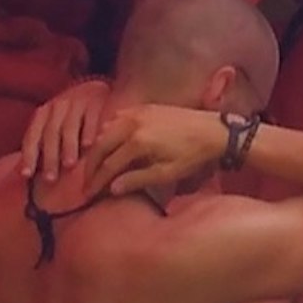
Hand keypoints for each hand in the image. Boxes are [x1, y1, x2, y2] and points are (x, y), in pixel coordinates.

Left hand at [17, 77, 115, 183]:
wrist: (95, 88)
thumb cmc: (70, 116)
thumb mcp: (52, 125)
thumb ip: (40, 146)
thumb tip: (20, 175)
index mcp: (43, 114)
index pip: (32, 136)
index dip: (28, 156)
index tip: (26, 175)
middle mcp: (57, 106)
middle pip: (50, 134)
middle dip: (49, 157)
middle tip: (50, 179)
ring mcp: (77, 102)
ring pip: (69, 127)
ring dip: (68, 147)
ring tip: (69, 165)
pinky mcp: (96, 101)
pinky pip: (91, 117)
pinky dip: (90, 131)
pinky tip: (90, 146)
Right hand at [86, 103, 238, 198]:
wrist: (214, 130)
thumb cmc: (193, 155)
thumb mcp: (167, 173)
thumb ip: (138, 180)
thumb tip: (112, 188)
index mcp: (138, 142)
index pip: (108, 165)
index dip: (96, 182)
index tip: (88, 195)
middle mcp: (132, 124)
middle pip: (100, 146)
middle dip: (91, 166)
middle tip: (88, 182)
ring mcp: (137, 112)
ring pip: (105, 131)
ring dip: (98, 148)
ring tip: (98, 166)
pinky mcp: (144, 107)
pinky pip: (117, 119)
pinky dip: (109, 133)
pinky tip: (111, 145)